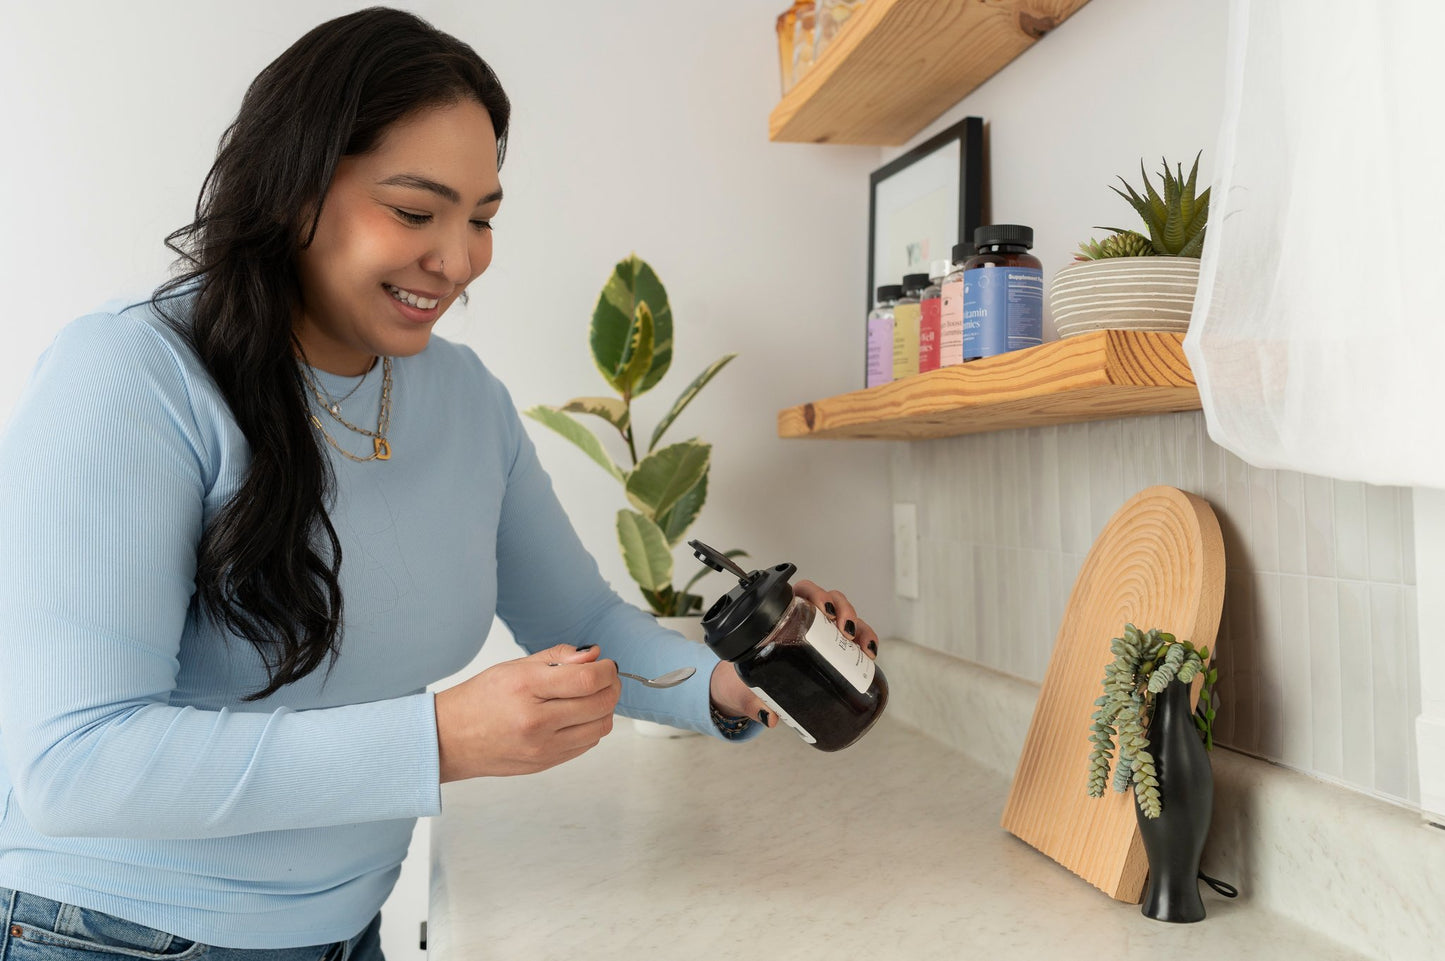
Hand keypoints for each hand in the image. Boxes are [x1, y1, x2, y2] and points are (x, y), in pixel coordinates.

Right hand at [434, 643, 620, 781]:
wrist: (451, 739)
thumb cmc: (480, 699)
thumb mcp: (515, 667)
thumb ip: (558, 658)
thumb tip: (594, 655)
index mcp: (526, 688)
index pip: (587, 680)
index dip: (606, 670)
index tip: (606, 664)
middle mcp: (536, 721)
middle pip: (600, 704)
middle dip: (612, 687)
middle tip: (605, 678)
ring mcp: (542, 747)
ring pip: (600, 727)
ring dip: (604, 709)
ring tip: (591, 697)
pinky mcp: (546, 763)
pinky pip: (587, 744)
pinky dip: (591, 727)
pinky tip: (577, 716)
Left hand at [709, 579, 878, 729]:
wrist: (747, 687)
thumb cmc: (743, 678)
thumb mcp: (745, 688)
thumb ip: (754, 702)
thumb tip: (770, 717)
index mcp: (780, 617)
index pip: (802, 592)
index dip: (816, 594)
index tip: (824, 609)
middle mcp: (805, 619)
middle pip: (830, 601)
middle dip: (844, 609)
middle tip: (845, 630)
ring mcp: (821, 633)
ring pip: (846, 618)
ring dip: (860, 626)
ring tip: (863, 646)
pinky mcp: (833, 648)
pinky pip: (854, 637)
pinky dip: (865, 641)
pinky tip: (870, 655)